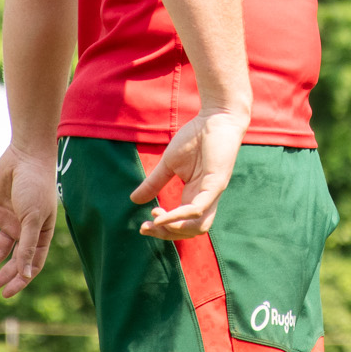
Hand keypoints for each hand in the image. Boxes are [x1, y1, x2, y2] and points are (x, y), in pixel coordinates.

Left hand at [0, 144, 58, 295]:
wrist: (25, 156)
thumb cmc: (36, 186)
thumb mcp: (33, 219)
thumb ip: (28, 247)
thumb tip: (25, 275)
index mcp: (42, 233)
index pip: (32, 263)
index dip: (21, 279)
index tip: (6, 293)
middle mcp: (26, 229)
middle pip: (13, 259)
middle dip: (2, 274)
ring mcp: (9, 220)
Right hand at [131, 109, 246, 239]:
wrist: (216, 116)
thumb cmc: (196, 137)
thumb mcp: (169, 163)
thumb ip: (154, 182)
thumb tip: (134, 200)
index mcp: (196, 195)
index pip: (183, 224)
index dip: (163, 228)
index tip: (145, 222)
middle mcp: (207, 199)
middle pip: (191, 231)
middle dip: (167, 234)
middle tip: (146, 228)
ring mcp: (213, 193)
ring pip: (199, 227)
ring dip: (175, 230)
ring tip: (156, 222)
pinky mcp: (216, 184)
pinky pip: (199, 209)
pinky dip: (180, 216)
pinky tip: (163, 216)